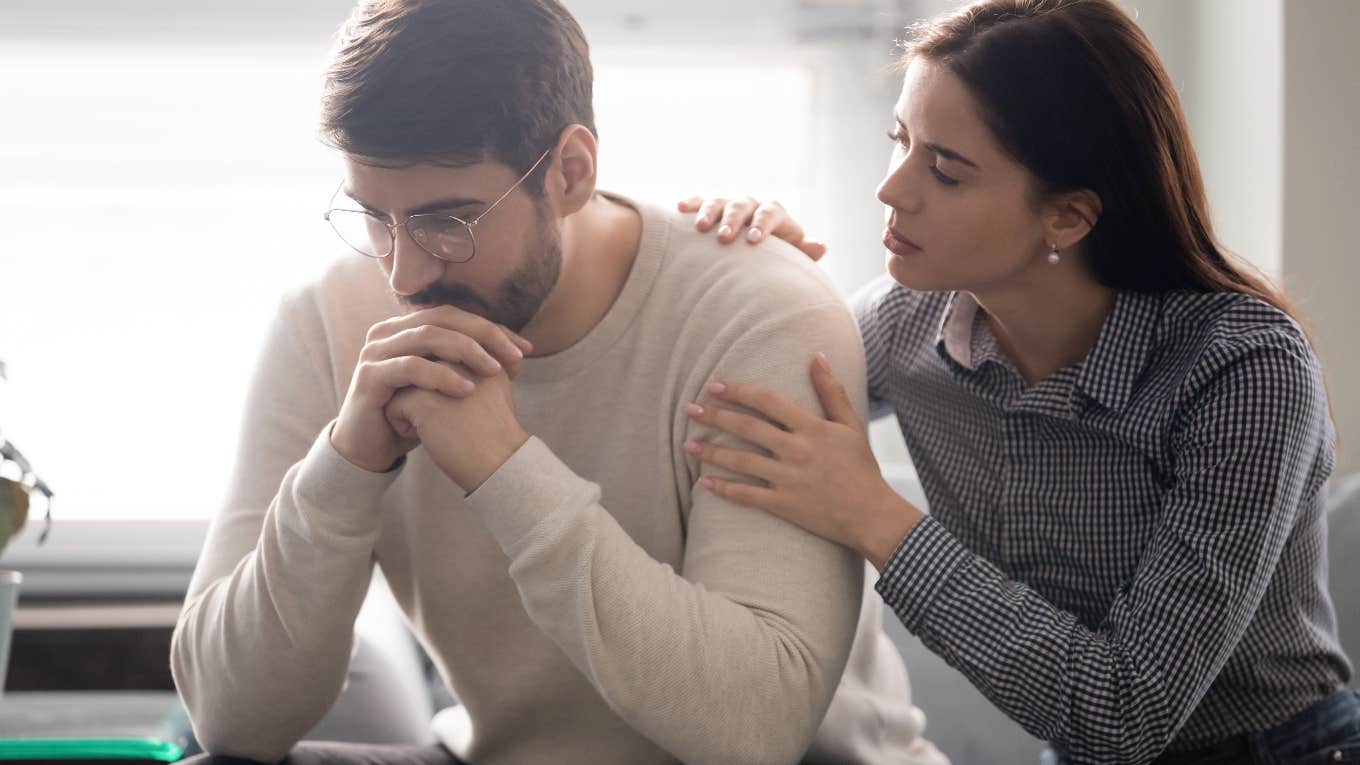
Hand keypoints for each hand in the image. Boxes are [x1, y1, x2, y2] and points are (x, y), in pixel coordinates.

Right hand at [331, 306, 531, 472]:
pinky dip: (441, 376)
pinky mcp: (369, 376)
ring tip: (494, 371)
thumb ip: (472, 364)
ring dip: (466, 351)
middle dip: (484, 335)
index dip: (492, 329)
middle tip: (514, 356)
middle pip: (443, 318)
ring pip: (427, 336)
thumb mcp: (447, 386)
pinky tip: (466, 390)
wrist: (372, 448)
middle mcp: (388, 332)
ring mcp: (376, 352)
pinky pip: (410, 367)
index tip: (526, 349)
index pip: (456, 316)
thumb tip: (519, 352)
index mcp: (407, 328)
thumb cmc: (413, 415)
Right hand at [677, 196, 827, 261]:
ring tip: (700, 228)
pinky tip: (680, 207)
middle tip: (724, 237)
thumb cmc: (775, 261)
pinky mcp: (710, 210)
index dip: (762, 224)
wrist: (755, 256)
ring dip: (710, 212)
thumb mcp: (790, 258)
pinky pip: (700, 202)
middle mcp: (752, 207)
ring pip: (720, 202)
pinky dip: (692, 204)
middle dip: (733, 219)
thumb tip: (821, 246)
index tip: (753, 241)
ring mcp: (730, 206)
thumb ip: (803, 253)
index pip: (771, 213)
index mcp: (774, 215)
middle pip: (743, 205)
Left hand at [682, 354, 921, 568]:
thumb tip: (818, 356)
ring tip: (687, 444)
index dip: (738, 392)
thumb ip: (831, 391)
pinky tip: (703, 482)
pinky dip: (723, 489)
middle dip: (715, 417)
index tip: (714, 387)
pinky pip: (747, 495)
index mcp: (811, 428)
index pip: (767, 402)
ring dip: (711, 452)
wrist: (871, 514)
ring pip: (741, 461)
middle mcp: (797, 451)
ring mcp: (788, 479)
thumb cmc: (861, 468)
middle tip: (689, 409)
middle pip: (747, 429)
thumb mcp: (850, 425)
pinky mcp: (784, 505)